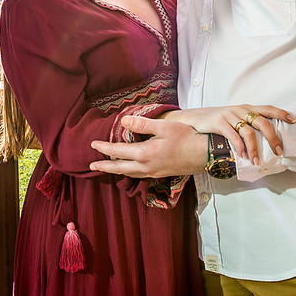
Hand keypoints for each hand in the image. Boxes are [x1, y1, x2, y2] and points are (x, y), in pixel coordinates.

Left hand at [88, 116, 205, 178]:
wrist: (204, 155)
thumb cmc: (186, 137)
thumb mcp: (164, 126)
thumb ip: (142, 124)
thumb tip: (123, 120)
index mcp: (144, 154)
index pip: (118, 151)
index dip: (104, 147)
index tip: (93, 144)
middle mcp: (146, 166)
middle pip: (119, 168)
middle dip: (104, 166)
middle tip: (92, 164)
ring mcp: (153, 172)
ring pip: (129, 174)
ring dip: (115, 170)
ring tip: (107, 168)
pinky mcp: (160, 174)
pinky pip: (139, 175)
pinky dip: (128, 173)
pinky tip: (130, 169)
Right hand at [164, 105, 294, 163]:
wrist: (197, 118)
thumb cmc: (220, 121)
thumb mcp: (236, 118)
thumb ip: (250, 124)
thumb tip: (268, 139)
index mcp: (247, 108)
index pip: (268, 108)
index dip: (281, 113)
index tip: (294, 121)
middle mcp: (241, 110)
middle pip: (262, 121)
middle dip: (272, 137)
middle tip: (278, 152)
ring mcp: (230, 115)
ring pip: (248, 132)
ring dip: (254, 149)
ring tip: (256, 161)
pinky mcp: (219, 122)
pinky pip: (233, 136)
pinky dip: (239, 147)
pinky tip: (242, 156)